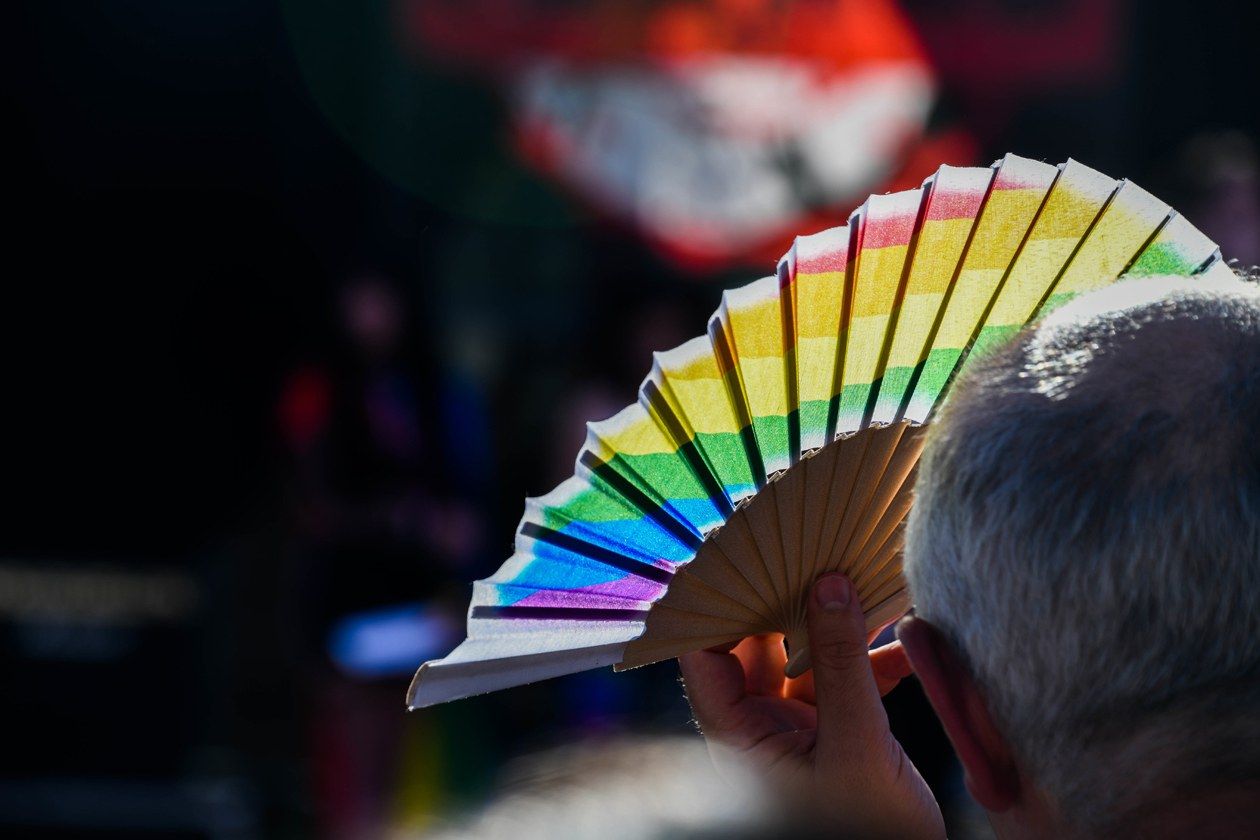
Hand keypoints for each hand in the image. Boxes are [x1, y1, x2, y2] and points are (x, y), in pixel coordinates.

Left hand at [678, 574, 944, 838]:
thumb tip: (827, 585)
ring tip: (853, 575)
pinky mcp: (835, 730)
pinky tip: (901, 636)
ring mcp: (796, 726)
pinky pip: (844, 677)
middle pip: (753, 644)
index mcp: (738, 736)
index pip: (704, 655)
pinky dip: (870, 655)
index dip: (714, 605)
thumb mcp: (856, 745)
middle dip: (778, 597)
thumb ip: (843, 664)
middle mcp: (759, 726)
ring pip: (802, 655)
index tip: (736, 556)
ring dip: (830, 621)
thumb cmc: (866, 835)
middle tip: (801, 546)